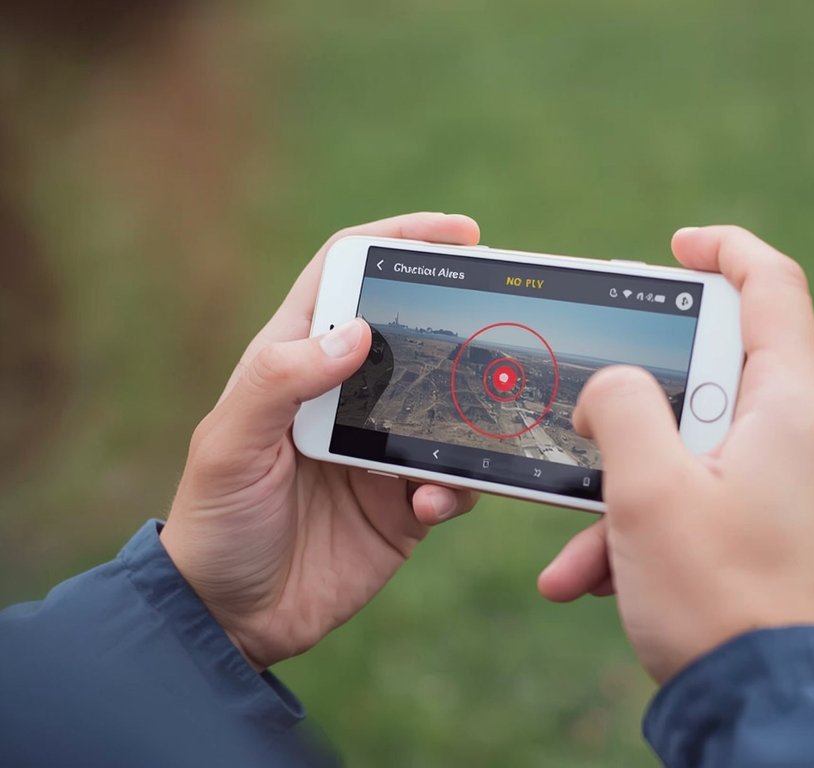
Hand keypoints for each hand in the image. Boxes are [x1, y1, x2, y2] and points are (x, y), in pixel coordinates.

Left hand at [161, 212, 480, 670]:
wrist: (234, 618)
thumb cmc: (216, 522)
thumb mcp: (230, 445)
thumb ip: (282, 380)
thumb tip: (357, 331)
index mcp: (296, 363)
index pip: (346, 277)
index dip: (398, 241)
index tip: (459, 234)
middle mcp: (344, 396)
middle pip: (411, 334)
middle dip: (458, 323)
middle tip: (504, 320)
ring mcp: (379, 447)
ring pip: (446, 407)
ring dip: (465, 416)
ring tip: (470, 428)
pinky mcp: (405, 500)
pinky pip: (452, 479)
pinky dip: (452, 488)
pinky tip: (426, 505)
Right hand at [538, 226, 813, 683]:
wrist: (772, 713)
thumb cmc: (717, 598)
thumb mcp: (645, 490)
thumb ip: (621, 407)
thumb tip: (613, 386)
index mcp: (791, 408)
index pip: (773, 289)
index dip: (725, 250)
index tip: (677, 247)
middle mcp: (810, 442)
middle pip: (720, 380)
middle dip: (640, 410)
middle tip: (593, 426)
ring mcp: (805, 495)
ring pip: (702, 457)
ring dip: (630, 493)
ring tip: (575, 549)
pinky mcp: (790, 541)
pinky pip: (712, 510)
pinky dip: (654, 533)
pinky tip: (592, 579)